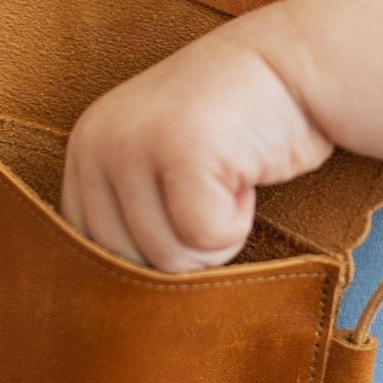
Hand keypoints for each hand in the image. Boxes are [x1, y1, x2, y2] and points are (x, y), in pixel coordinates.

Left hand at [59, 9, 334, 272]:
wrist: (298, 64)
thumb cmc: (240, 128)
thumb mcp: (162, 170)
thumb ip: (132, 218)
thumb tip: (121, 318)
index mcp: (84, 152)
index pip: (93, 257)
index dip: (152, 254)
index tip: (188, 204)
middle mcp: (96, 144)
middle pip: (131, 267)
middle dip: (187, 245)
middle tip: (214, 186)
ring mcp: (133, 144)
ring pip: (170, 258)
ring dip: (217, 230)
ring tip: (229, 172)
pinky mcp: (179, 148)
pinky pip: (206, 237)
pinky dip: (238, 219)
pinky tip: (243, 169)